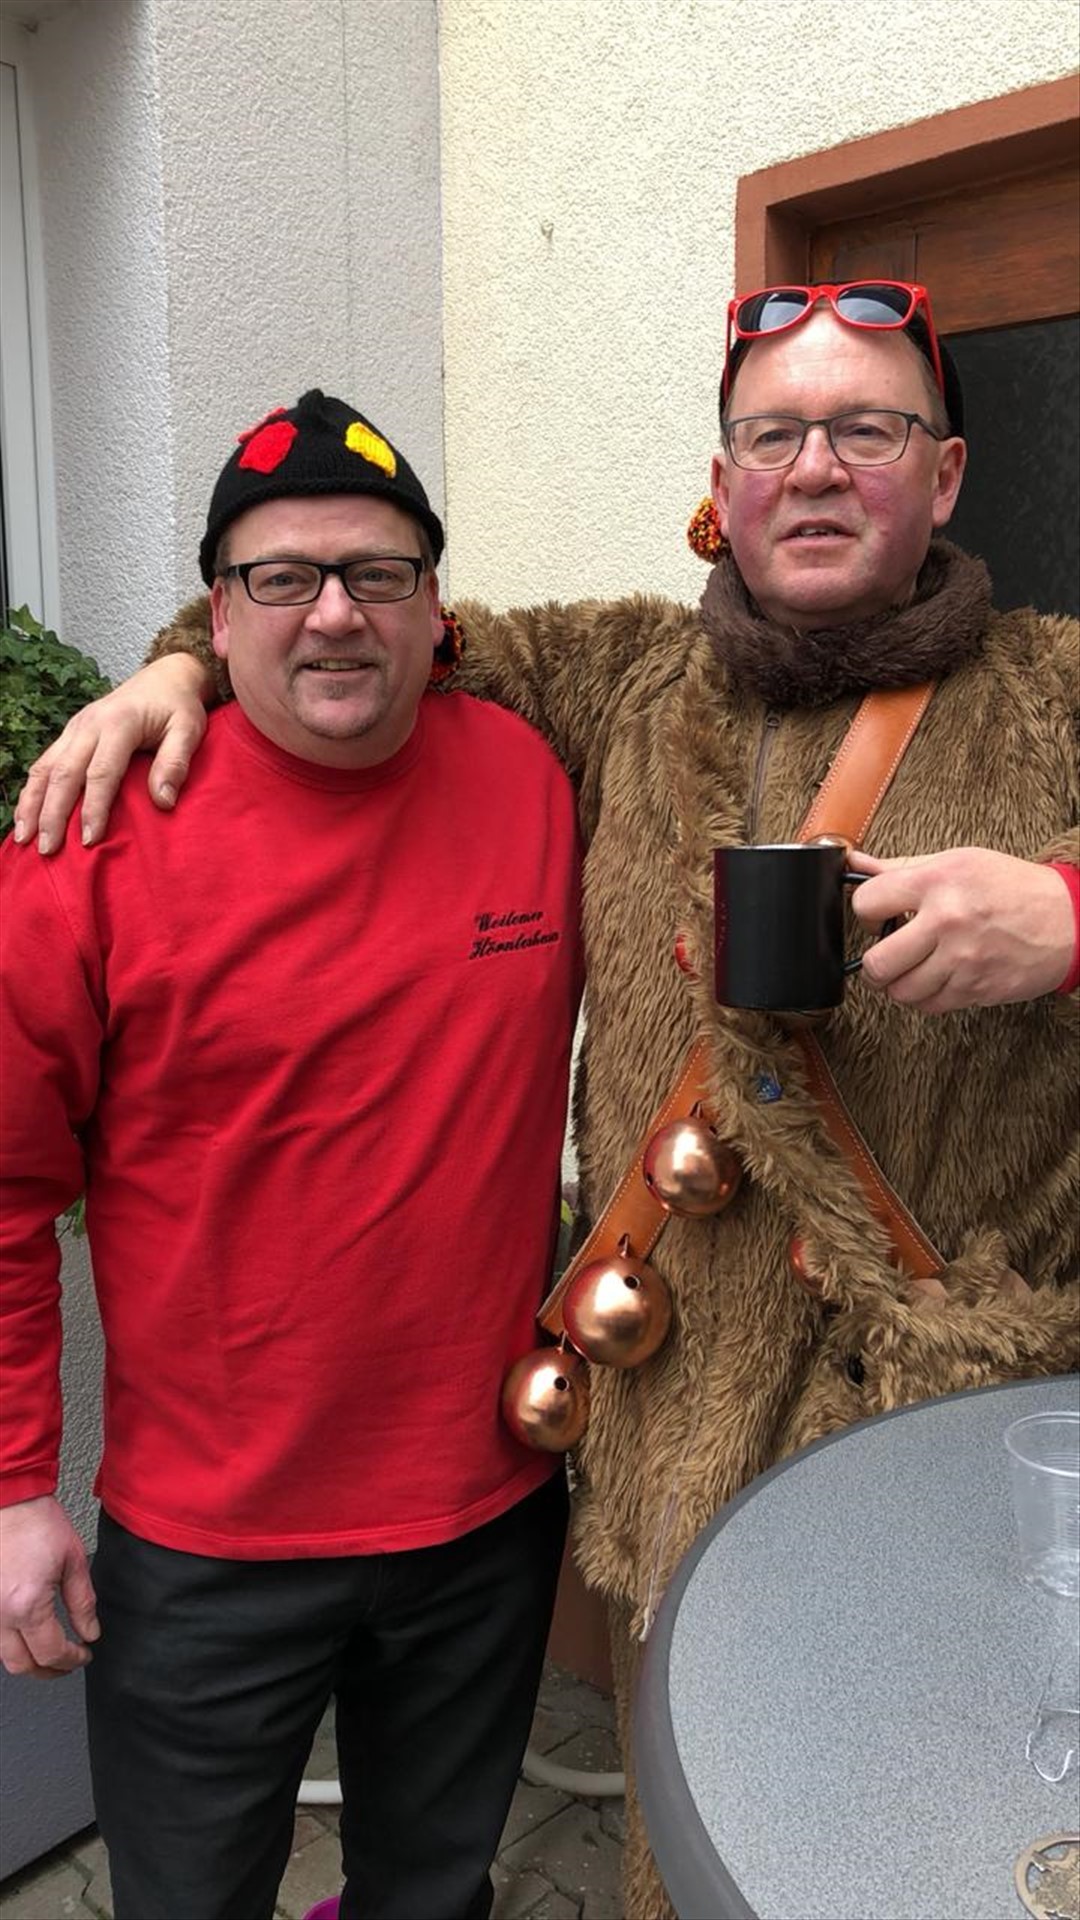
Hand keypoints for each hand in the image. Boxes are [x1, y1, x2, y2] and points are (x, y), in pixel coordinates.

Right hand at [0, 1496, 99, 1677]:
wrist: (9, 1499)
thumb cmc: (37, 1522)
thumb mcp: (73, 1561)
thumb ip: (83, 1602)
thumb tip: (90, 1631)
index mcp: (26, 1605)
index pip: (50, 1653)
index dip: (71, 1660)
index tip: (83, 1654)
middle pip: (21, 1665)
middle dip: (48, 1671)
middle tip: (67, 1662)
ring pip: (3, 1655)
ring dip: (27, 1660)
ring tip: (48, 1652)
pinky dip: (10, 1643)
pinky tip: (26, 1634)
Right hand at [13, 654, 211, 854]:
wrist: (164, 678)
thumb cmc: (178, 707)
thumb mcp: (189, 730)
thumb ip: (176, 763)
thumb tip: (163, 801)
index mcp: (119, 723)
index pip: (101, 772)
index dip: (93, 808)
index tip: (90, 840)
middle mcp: (89, 724)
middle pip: (64, 773)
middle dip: (53, 814)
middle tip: (49, 850)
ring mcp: (74, 728)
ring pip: (45, 768)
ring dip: (32, 804)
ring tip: (23, 839)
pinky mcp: (69, 734)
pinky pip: (43, 764)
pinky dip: (31, 791)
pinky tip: (25, 816)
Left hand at [849, 848, 1075, 1012]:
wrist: (1067, 918)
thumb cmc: (1010, 887)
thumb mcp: (956, 861)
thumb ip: (902, 868)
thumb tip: (856, 863)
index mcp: (937, 882)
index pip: (867, 902)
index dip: (866, 912)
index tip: (878, 916)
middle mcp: (947, 921)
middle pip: (877, 963)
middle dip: (875, 963)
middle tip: (887, 954)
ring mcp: (962, 960)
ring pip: (901, 992)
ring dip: (900, 983)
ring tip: (915, 967)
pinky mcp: (976, 988)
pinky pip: (929, 1005)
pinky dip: (927, 997)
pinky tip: (938, 977)